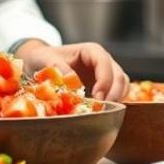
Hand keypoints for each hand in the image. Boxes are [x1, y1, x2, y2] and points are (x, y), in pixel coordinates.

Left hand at [15, 41, 129, 101]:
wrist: (40, 62)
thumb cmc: (43, 58)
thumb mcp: (45, 59)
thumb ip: (58, 68)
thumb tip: (71, 82)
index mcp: (91, 51)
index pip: (105, 63)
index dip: (104, 80)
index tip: (97, 97)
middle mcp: (102, 61)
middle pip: (119, 75)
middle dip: (114, 93)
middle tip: (102, 109)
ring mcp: (105, 73)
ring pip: (122, 85)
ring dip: (117, 99)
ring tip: (103, 112)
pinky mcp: (103, 86)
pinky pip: (117, 93)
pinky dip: (114, 102)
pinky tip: (102, 111)